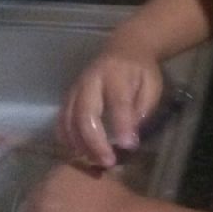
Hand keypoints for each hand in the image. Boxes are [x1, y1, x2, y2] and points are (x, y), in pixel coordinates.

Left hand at [17, 163, 134, 211]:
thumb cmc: (118, 199)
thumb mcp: (101, 177)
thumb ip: (85, 177)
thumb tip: (85, 183)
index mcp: (60, 171)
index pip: (44, 187)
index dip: (51, 200)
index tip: (60, 210)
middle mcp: (45, 187)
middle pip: (31, 204)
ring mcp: (39, 210)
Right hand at [57, 50, 163, 166]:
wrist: (124, 48)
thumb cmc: (141, 71)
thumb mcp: (151, 86)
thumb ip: (142, 109)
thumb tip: (129, 138)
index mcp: (116, 74)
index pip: (117, 102)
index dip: (122, 125)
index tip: (128, 146)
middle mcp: (90, 80)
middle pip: (85, 112)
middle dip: (95, 141)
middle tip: (108, 162)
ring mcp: (75, 88)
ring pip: (69, 119)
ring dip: (80, 145)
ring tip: (95, 163)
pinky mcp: (68, 96)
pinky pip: (61, 121)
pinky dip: (67, 140)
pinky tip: (79, 153)